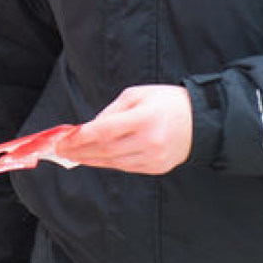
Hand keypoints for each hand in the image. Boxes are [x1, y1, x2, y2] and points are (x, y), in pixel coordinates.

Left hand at [56, 83, 192, 174]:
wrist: (201, 121)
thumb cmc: (167, 102)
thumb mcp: (137, 94)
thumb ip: (112, 111)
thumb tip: (90, 128)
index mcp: (143, 118)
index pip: (104, 131)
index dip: (81, 138)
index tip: (64, 140)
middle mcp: (148, 141)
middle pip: (105, 150)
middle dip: (80, 152)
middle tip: (61, 151)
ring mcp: (153, 157)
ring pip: (113, 162)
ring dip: (90, 160)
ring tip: (73, 156)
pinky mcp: (156, 168)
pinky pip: (125, 167)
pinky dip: (108, 163)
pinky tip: (95, 160)